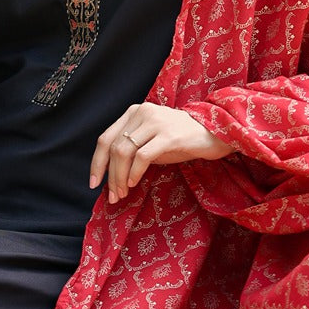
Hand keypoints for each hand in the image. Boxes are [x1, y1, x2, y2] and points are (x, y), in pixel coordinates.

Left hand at [90, 103, 232, 203]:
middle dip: (109, 175)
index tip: (93, 183)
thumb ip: (131, 151)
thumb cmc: (181, 141)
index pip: (105, 138)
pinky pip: (143, 156)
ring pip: (124, 151)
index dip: (96, 163)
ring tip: (122, 193)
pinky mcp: (169, 134)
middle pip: (113, 147)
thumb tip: (110, 176)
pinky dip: (135, 172)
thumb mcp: (150, 141)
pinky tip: (134, 183)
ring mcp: (155, 122)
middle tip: (112, 196)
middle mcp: (141, 112)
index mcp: (133, 112)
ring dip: (120, 177)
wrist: (214, 134)